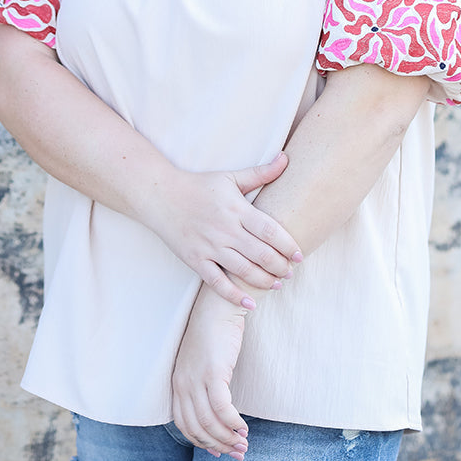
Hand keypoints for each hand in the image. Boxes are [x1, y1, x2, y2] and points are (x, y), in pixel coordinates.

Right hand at [147, 152, 301, 307]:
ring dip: (264, 281)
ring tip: (278, 284)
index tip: (300, 255)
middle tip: (291, 272)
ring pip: (243, 270)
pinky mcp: (196, 260)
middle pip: (260, 254)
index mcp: (236, 209)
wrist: (161, 196)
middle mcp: (225, 229)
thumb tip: (286, 158)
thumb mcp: (230, 177)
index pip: (269, 230)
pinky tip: (250, 303)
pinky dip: (234, 295)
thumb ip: (260, 173)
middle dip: (280, 266)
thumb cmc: (199, 186)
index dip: (288, 245)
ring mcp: (209, 246)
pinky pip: (217, 282)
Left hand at [172, 285, 248, 459]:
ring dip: (228, 438)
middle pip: (197, 428)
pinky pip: (222, 409)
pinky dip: (233, 423)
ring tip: (243, 444)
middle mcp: (182, 383)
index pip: (184, 424)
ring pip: (209, 422)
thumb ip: (203, 385)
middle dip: (218, 445)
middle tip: (237, 453)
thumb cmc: (214, 333)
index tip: (218, 451)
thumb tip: (217, 412)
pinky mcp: (213, 373)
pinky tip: (243, 428)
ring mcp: (196, 379)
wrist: (218, 306)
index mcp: (177, 382)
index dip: (202, 441)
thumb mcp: (202, 362)